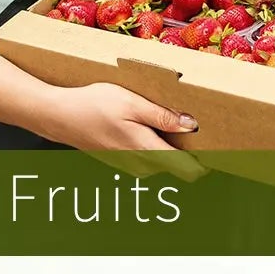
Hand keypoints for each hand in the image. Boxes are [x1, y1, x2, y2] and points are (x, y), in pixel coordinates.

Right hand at [40, 81, 199, 156]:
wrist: (58, 116)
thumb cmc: (91, 105)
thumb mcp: (131, 103)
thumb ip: (162, 116)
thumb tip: (191, 125)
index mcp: (147, 150)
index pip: (189, 171)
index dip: (206, 160)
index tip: (216, 146)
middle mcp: (140, 163)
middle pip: (178, 165)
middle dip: (187, 148)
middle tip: (186, 121)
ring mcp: (129, 164)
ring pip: (162, 160)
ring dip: (168, 145)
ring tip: (160, 119)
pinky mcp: (121, 160)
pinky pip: (147, 157)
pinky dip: (151, 144)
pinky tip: (140, 124)